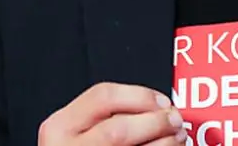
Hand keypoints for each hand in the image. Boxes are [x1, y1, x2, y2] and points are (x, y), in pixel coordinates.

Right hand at [37, 82, 185, 145]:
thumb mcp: (77, 130)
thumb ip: (102, 116)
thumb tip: (153, 106)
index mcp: (60, 126)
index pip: (103, 96)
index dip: (140, 96)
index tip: (161, 101)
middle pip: (120, 128)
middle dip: (156, 122)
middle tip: (174, 119)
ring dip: (164, 142)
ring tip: (176, 138)